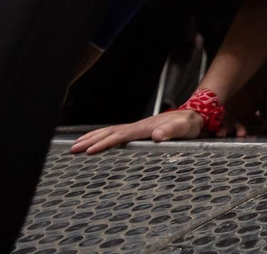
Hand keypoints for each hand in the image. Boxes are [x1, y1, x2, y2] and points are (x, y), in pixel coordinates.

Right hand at [70, 108, 201, 154]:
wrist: (195, 115)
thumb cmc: (189, 123)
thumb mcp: (184, 127)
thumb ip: (172, 130)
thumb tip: (157, 136)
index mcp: (145, 128)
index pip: (120, 136)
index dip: (105, 143)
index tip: (89, 151)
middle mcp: (138, 126)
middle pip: (110, 132)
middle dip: (90, 140)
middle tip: (72, 149)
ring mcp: (137, 127)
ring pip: (110, 131)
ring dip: (92, 137)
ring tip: (76, 145)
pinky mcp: (139, 130)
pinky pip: (116, 132)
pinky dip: (102, 136)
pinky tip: (96, 140)